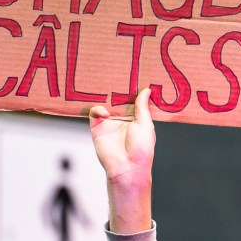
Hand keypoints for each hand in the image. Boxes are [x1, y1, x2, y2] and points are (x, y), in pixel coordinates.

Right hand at [89, 88, 154, 233]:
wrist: (126, 168)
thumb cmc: (141, 149)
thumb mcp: (145, 124)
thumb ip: (142, 107)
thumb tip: (147, 90)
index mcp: (136, 118)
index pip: (132, 99)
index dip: (132, 89)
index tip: (133, 74)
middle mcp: (122, 119)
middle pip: (117, 98)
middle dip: (116, 88)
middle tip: (116, 72)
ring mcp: (109, 123)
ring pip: (105, 102)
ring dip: (105, 95)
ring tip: (107, 85)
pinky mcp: (97, 127)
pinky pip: (94, 112)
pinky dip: (98, 109)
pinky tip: (105, 113)